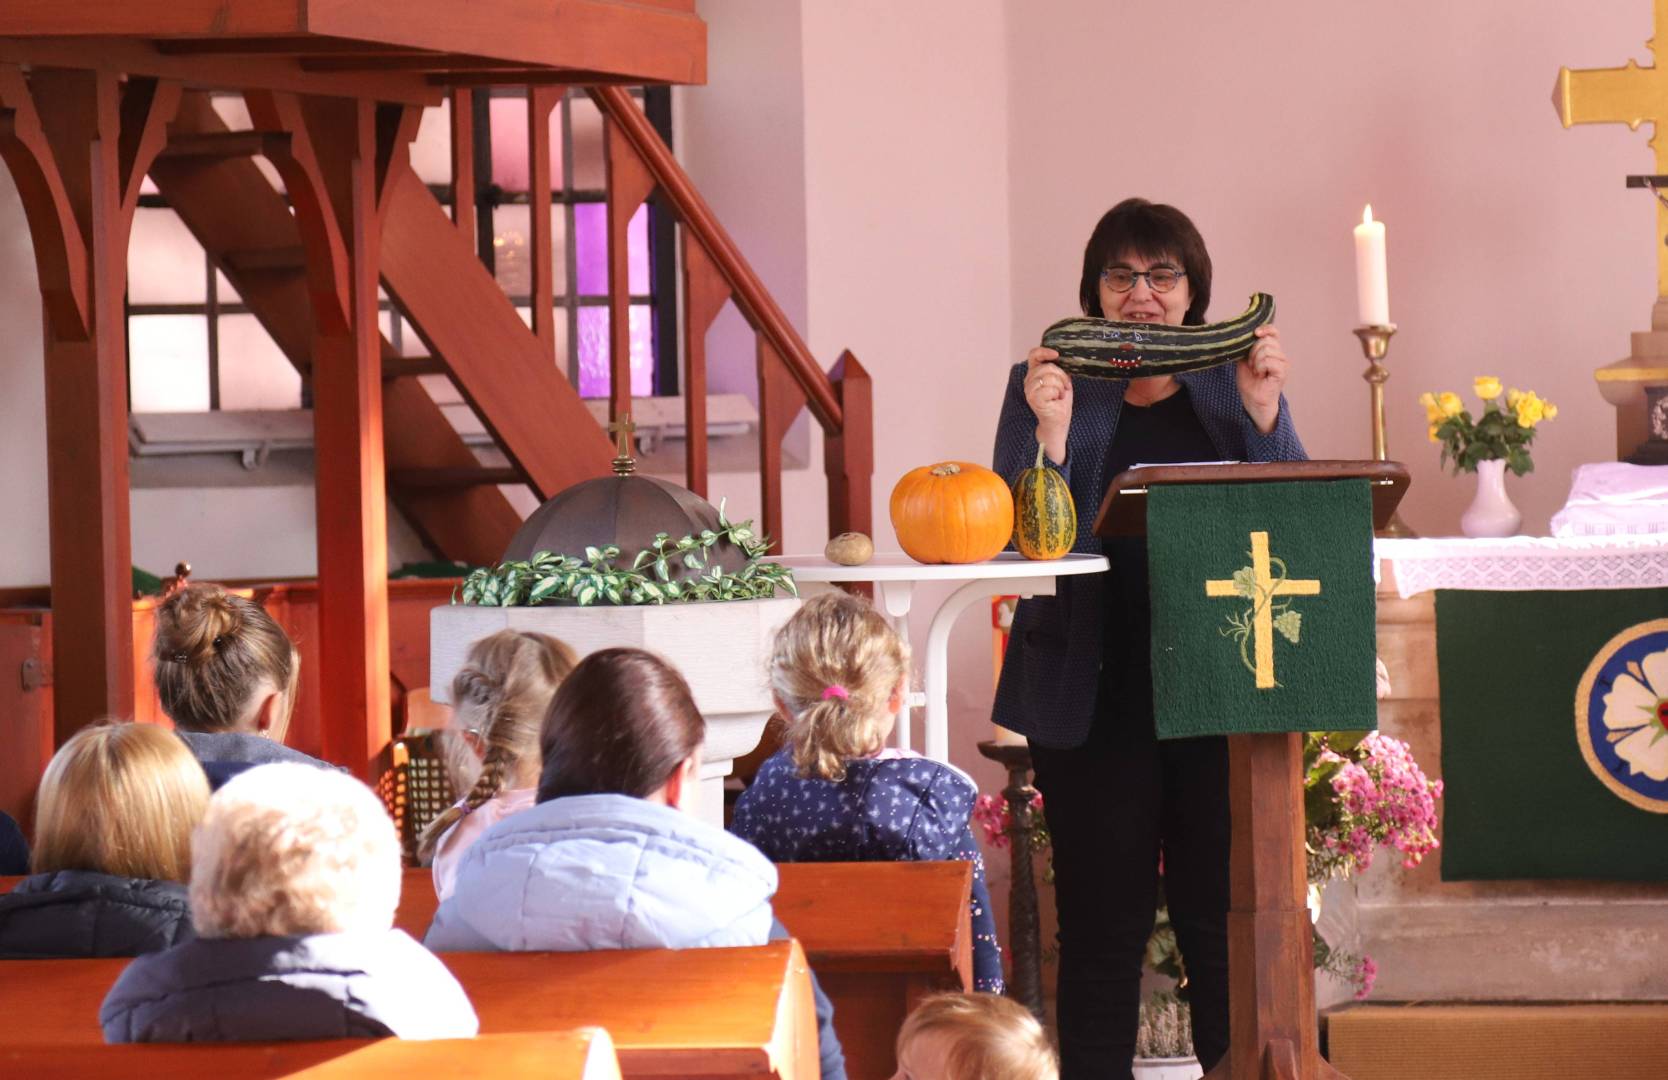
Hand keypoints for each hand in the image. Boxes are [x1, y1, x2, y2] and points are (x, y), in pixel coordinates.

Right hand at [1024, 347, 1070, 463]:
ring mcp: (1029, 390)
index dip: (1044, 352)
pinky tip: (1056, 400)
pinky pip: (1049, 389)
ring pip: (1049, 378)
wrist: (1058, 421)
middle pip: (1047, 367)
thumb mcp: (1061, 380)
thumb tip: (1064, 357)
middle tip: (1064, 387)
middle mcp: (1029, 380)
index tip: (1056, 354)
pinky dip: (1057, 394)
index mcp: (1034, 373)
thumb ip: (1058, 369)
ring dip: (1060, 387)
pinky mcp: (1033, 399)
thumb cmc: (1060, 401)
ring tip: (1059, 395)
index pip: (1033, 355)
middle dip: (1061, 376)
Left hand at [1237, 325, 1288, 433]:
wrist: (1252, 400)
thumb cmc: (1249, 382)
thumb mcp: (1244, 361)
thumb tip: (1241, 336)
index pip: (1274, 332)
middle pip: (1266, 341)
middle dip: (1253, 352)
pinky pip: (1269, 361)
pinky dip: (1260, 367)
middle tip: (1252, 366)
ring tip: (1256, 371)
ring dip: (1255, 361)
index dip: (1266, 329)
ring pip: (1266, 350)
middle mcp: (1280, 355)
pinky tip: (1260, 375)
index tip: (1255, 333)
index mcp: (1272, 350)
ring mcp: (1283, 363)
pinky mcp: (1282, 371)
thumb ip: (1246, 348)